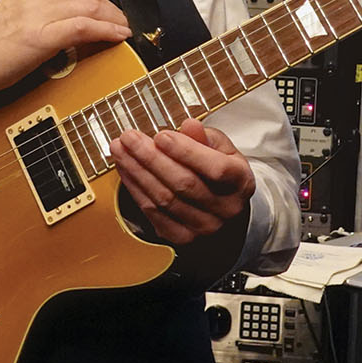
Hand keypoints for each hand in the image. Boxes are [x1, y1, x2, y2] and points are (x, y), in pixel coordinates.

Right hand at [0, 0, 129, 119]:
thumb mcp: (16, 24)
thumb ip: (41, 19)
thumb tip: (70, 29)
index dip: (99, 4)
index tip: (112, 16)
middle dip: (112, 11)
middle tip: (126, 25)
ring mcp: (37, 14)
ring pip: (89, 8)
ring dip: (114, 20)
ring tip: (125, 31)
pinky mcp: (40, 35)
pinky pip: (83, 26)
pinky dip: (106, 30)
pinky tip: (119, 36)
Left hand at [110, 118, 255, 244]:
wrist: (223, 207)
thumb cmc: (220, 172)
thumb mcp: (221, 148)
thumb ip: (204, 137)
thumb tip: (189, 125)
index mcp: (240, 182)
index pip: (215, 169)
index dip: (186, 152)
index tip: (161, 135)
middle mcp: (225, 208)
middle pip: (184, 184)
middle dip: (151, 158)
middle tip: (129, 138)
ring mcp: (204, 227)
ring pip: (164, 199)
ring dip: (137, 172)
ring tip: (120, 150)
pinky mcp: (182, 237)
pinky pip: (153, 213)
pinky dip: (135, 189)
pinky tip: (126, 170)